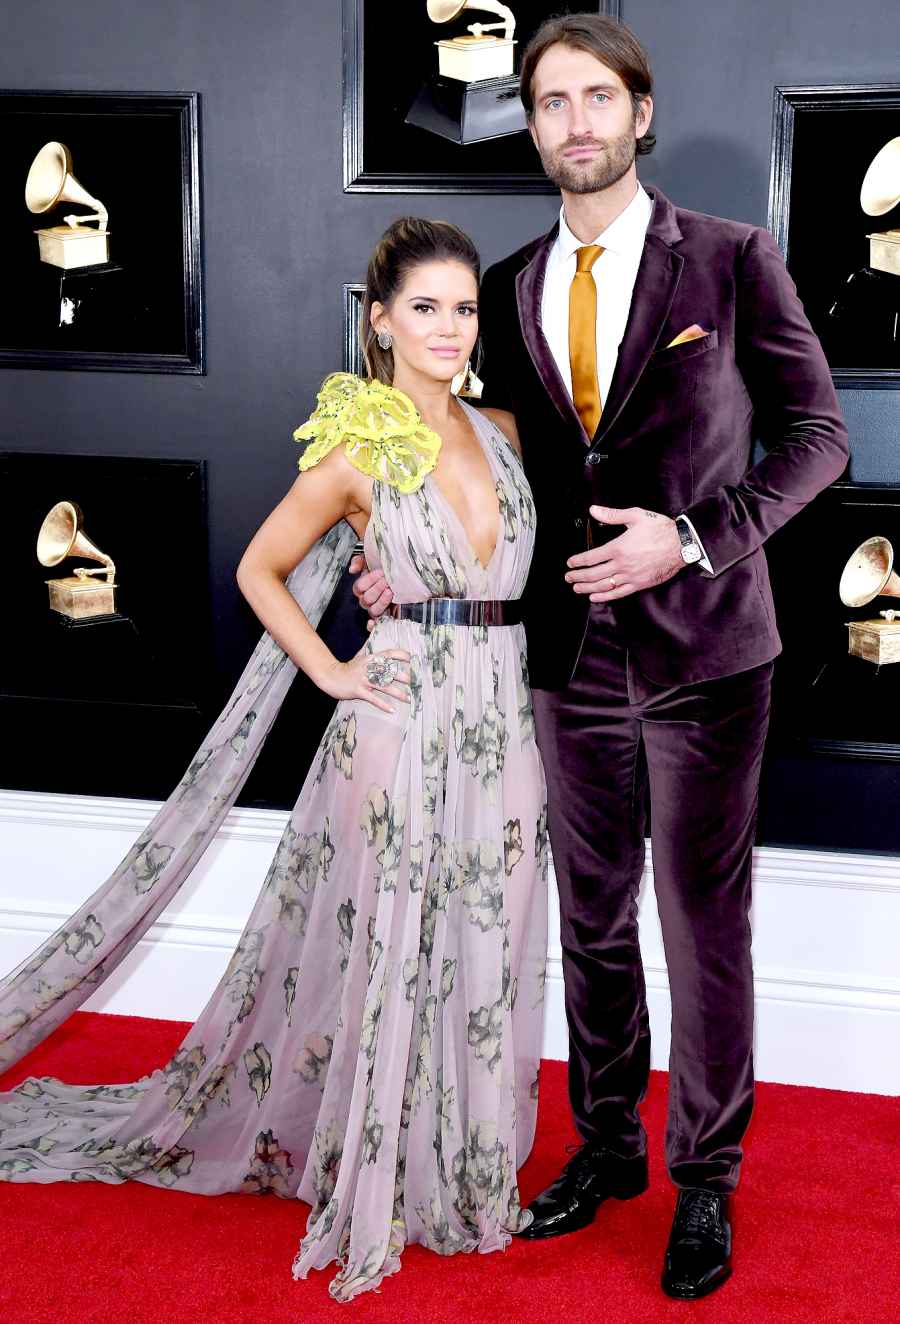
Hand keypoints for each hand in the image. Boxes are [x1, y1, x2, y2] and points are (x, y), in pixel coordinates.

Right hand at [317, 645, 411, 713]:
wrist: (331, 676)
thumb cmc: (348, 667)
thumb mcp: (360, 656)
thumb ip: (370, 649)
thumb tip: (376, 636)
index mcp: (371, 659)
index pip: (388, 654)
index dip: (400, 655)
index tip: (411, 658)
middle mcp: (369, 668)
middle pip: (389, 671)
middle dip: (403, 677)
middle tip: (415, 682)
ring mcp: (364, 679)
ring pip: (384, 686)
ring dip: (397, 693)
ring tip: (408, 698)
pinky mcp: (358, 690)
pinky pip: (373, 699)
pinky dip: (383, 705)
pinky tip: (392, 709)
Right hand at [350, 553, 393, 628]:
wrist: (402, 574)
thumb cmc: (385, 568)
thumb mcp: (372, 559)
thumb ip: (360, 561)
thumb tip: (353, 569)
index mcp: (362, 587)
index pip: (359, 587)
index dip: (369, 580)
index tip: (380, 572)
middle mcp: (367, 599)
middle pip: (366, 599)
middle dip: (377, 588)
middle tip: (386, 581)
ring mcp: (376, 608)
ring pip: (373, 610)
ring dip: (381, 601)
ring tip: (390, 591)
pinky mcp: (386, 614)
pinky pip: (377, 623)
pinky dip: (372, 625)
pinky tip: (373, 622)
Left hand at [565, 505, 683, 601]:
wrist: (682, 545)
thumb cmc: (660, 529)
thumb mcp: (636, 516)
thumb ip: (612, 515)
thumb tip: (593, 510)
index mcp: (618, 547)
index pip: (591, 557)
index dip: (578, 561)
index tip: (570, 563)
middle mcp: (622, 564)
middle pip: (593, 574)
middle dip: (577, 576)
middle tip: (568, 577)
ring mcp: (630, 576)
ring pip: (603, 585)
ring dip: (587, 588)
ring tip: (576, 588)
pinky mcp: (639, 584)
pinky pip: (618, 593)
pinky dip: (604, 597)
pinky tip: (594, 597)